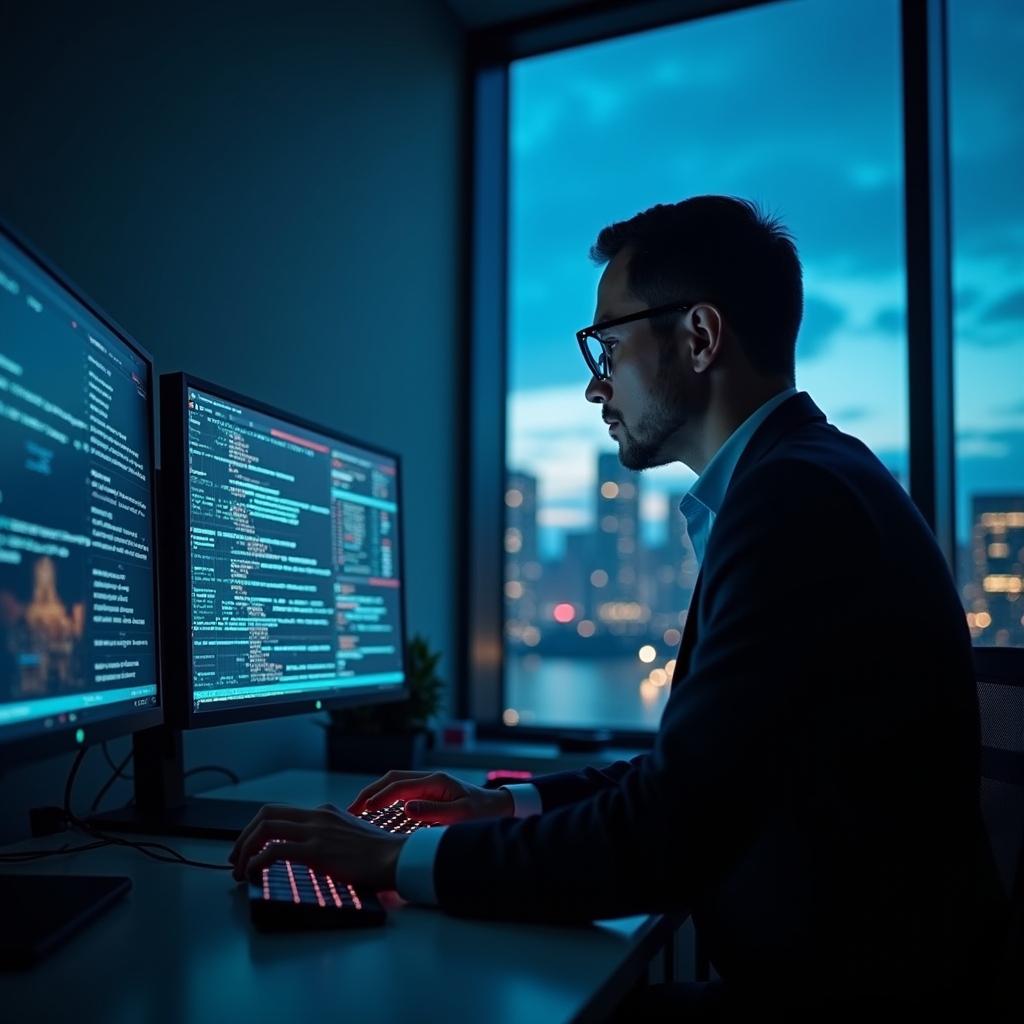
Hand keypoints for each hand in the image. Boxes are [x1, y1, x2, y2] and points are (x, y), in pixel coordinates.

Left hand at [228, 802, 406, 890]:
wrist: (397, 857)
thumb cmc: (380, 854)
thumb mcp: (351, 837)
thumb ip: (331, 838)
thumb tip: (317, 853)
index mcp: (325, 812)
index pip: (281, 812)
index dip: (258, 829)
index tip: (250, 848)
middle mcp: (317, 816)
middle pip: (266, 814)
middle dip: (244, 836)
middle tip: (236, 859)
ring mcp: (316, 831)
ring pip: (265, 829)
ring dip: (245, 849)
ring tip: (240, 870)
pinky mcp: (317, 850)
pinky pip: (275, 850)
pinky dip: (257, 862)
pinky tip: (253, 874)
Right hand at [348, 770, 513, 823]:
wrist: (497, 807)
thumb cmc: (481, 812)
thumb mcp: (460, 814)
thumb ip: (433, 810)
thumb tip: (406, 808)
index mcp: (436, 781)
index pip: (399, 786)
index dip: (379, 797)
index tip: (363, 810)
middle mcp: (429, 779)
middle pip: (391, 779)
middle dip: (370, 792)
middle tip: (351, 810)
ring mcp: (428, 785)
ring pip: (394, 784)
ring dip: (375, 795)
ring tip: (357, 812)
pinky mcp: (428, 793)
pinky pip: (401, 793)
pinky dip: (386, 801)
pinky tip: (376, 814)